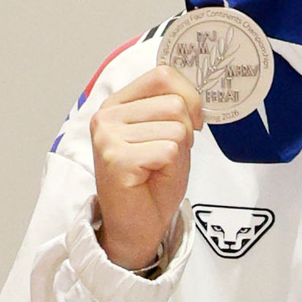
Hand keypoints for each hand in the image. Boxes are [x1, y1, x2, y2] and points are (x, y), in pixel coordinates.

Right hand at [90, 65, 203, 268]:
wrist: (135, 226)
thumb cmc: (151, 181)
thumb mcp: (167, 133)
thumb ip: (174, 106)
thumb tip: (194, 93)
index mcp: (118, 103)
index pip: (163, 75)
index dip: (189, 96)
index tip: (193, 121)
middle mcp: (107, 115)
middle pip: (175, 103)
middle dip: (185, 132)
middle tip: (165, 157)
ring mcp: (108, 136)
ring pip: (175, 128)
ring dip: (177, 152)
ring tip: (157, 168)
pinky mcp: (116, 158)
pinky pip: (169, 150)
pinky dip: (171, 168)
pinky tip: (151, 178)